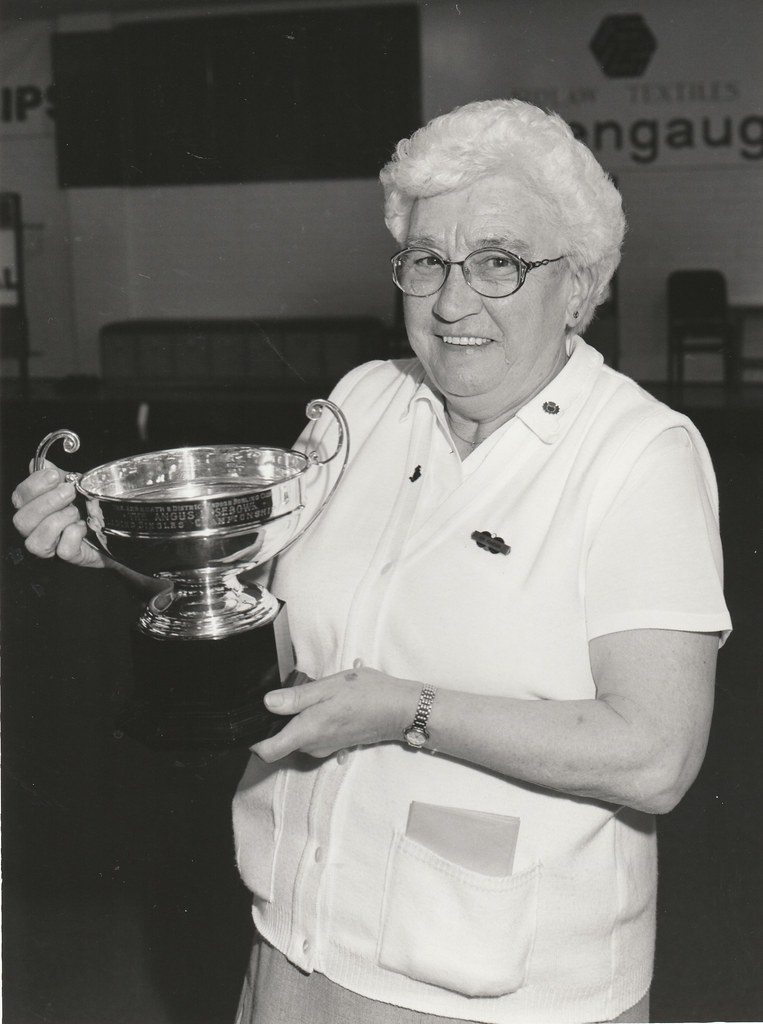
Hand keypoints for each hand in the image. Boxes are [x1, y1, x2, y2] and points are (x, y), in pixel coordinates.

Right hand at [11, 464, 106, 567]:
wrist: (112, 527)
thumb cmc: (86, 505)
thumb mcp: (72, 485)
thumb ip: (56, 475)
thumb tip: (42, 463)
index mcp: (32, 508)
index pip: (19, 498)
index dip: (34, 485)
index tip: (54, 475)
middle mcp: (35, 529)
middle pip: (22, 521)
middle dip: (47, 503)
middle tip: (69, 492)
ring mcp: (51, 546)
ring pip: (36, 541)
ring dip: (59, 521)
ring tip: (76, 512)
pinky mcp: (69, 556)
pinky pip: (63, 550)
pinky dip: (75, 535)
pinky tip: (83, 526)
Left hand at [250, 666, 416, 761]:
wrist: (400, 709)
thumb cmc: (368, 695)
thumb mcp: (329, 687)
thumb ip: (296, 697)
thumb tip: (267, 702)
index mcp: (307, 731)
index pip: (267, 752)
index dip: (254, 740)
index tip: (252, 722)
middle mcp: (312, 746)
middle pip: (280, 742)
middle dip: (278, 722)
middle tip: (290, 695)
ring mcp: (324, 748)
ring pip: (296, 738)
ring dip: (297, 721)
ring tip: (313, 696)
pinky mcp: (334, 745)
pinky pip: (312, 737)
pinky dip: (311, 723)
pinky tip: (327, 705)